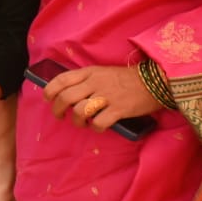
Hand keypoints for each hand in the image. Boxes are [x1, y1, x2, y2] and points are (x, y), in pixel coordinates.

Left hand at [43, 64, 162, 130]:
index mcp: (89, 72)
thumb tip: (68, 92)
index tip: (47, 99)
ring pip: (79, 111)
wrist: (154, 81)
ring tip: (80, 123)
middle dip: (57, 109)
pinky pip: (98, 122)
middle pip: (66, 97)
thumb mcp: (102, 72)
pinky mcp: (119, 109)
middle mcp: (95, 83)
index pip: (62, 79)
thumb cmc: (125, 78)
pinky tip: (96, 128)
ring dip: (76, 121)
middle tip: (59, 116)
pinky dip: (94, 128)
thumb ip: (86, 79)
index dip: (50, 90)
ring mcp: (107, 96)